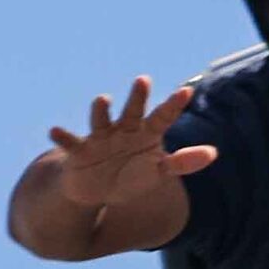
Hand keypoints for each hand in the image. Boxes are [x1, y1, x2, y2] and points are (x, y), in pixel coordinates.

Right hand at [47, 77, 216, 210]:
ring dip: (101, 110)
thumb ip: (183, 162)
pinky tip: (55, 131)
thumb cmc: (132, 175)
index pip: (163, 117)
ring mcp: (100, 138)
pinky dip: (62, 137)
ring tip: (103, 99)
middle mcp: (124, 130)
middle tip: (144, 80)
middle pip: (133, 112)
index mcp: (146, 133)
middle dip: (138, 97)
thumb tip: (213, 153)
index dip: (174, 105)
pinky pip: (70, 143)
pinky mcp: (79, 151)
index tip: (187, 91)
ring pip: (102, 121)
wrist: (96, 189)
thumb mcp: (158, 171)